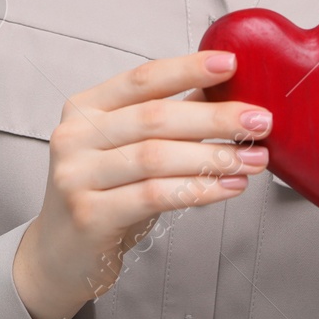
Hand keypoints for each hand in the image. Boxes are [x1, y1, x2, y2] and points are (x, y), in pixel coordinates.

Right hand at [13, 50, 270, 318]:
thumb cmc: (103, 192)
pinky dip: (198, 189)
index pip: (142, 79)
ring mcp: (77, 176)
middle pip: (154, 118)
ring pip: (156, 157)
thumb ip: (167, 116)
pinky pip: (154, 196)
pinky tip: (227, 187)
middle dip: (214, 118)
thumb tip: (224, 91)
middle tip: (259, 121)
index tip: (231, 64)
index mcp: (84, 107)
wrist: (59, 254)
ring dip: (213, 157)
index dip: (188, 69)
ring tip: (253, 159)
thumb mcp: (126, 147)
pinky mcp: (89, 214)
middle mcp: (75, 136)